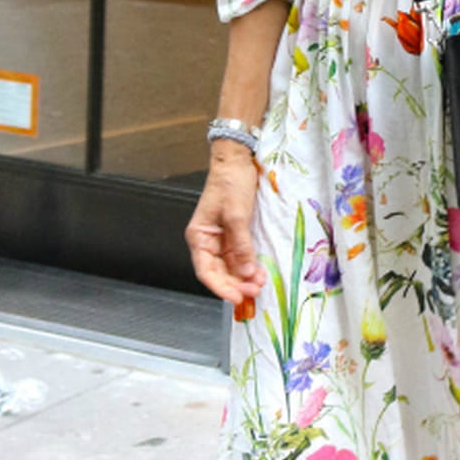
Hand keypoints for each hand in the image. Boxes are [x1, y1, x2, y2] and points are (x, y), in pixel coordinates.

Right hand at [185, 147, 264, 305]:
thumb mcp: (236, 215)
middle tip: (253, 292)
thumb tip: (247, 271)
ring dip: (243, 278)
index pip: (206, 270)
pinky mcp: (234, 235)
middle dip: (235, 284)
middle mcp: (208, 241)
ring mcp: (221, 239)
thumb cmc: (230, 183)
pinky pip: (239, 257)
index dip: (220, 287)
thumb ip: (241, 245)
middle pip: (218, 272)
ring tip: (259, 284)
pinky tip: (259, 273)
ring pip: (230, 267)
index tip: (236, 298)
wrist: (237, 161)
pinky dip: (248, 267)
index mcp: (199, 236)